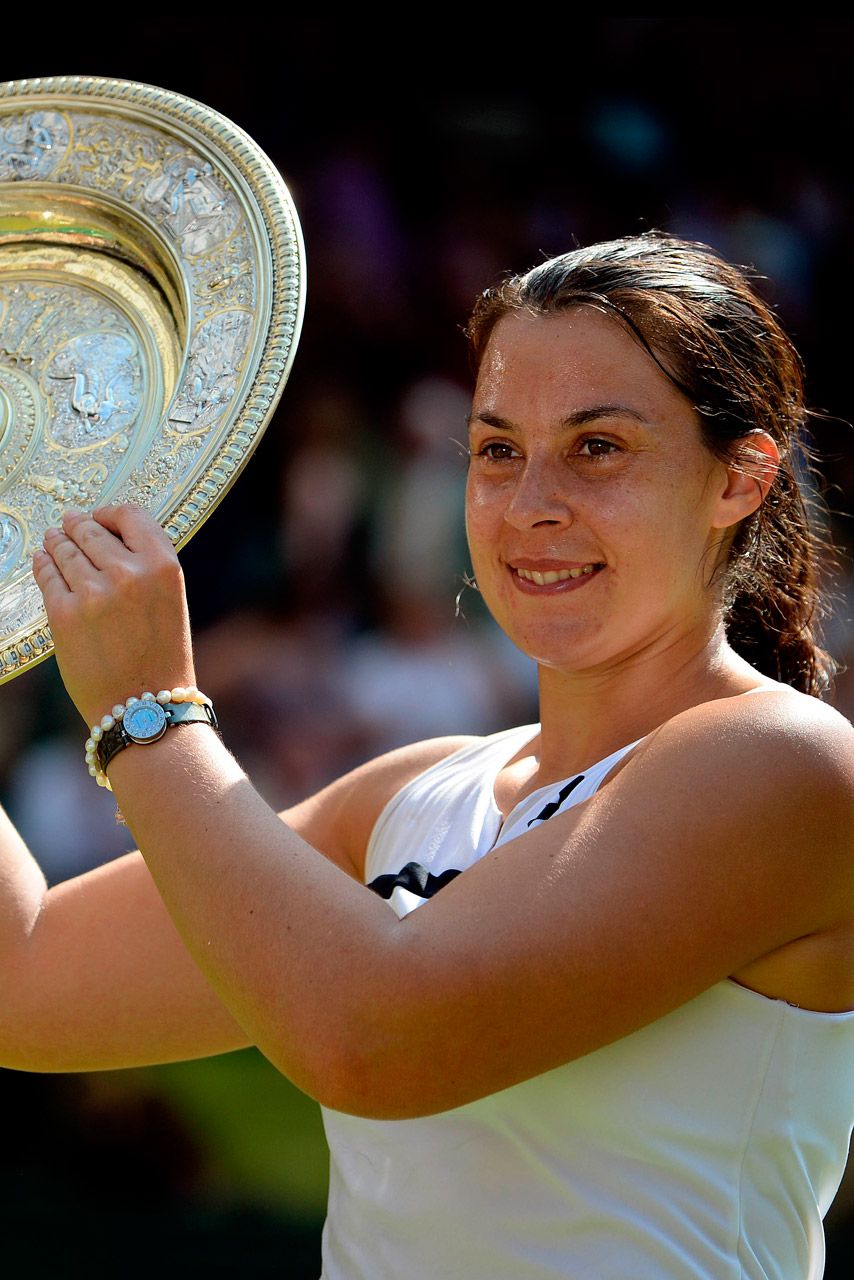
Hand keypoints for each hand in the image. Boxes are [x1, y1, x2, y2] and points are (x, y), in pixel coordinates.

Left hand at [33, 506, 196, 727]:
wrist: (144, 708)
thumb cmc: (162, 658)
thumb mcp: (171, 602)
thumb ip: (146, 567)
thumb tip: (108, 537)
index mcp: (164, 567)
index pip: (131, 516)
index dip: (111, 513)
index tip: (100, 517)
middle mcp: (129, 573)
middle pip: (92, 530)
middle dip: (77, 525)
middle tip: (69, 524)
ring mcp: (93, 593)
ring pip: (65, 550)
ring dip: (57, 541)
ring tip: (53, 539)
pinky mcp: (64, 613)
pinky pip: (47, 576)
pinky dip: (43, 564)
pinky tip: (43, 560)